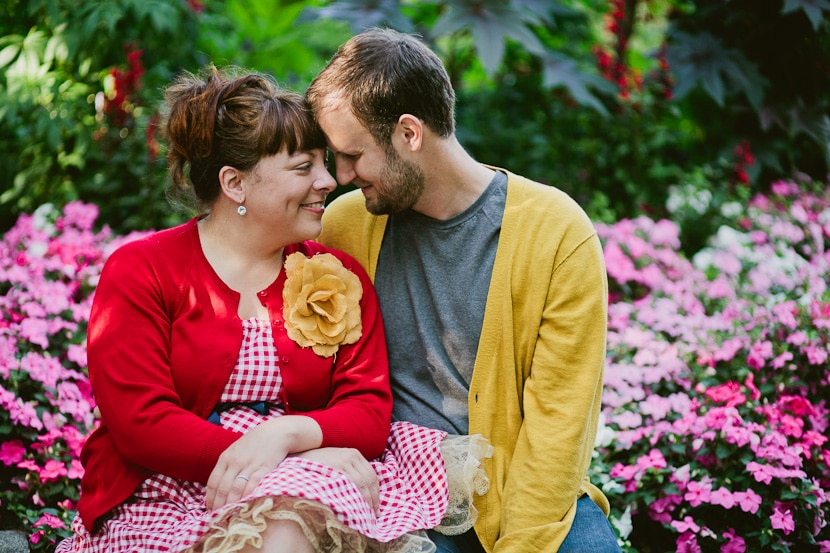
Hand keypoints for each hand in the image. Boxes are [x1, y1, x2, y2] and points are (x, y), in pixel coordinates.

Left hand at [206, 416, 321, 510]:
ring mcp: (249, 465)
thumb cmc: (255, 442)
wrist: (277, 432)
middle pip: (223, 488)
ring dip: (231, 505)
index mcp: (226, 457)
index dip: (210, 499)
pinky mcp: (264, 468)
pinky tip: (244, 506)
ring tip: (229, 516)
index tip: (210, 510)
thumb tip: (218, 486)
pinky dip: (247, 497)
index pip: (213, 482)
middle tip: (217, 518)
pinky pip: (253, 485)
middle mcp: (235, 462)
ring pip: (236, 489)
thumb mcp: (236, 449)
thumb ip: (227, 465)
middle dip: (219, 506)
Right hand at [293, 447, 379, 514]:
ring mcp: (344, 461)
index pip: (372, 475)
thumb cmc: (316, 462)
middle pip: (369, 480)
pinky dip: (355, 497)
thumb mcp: (335, 461)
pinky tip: (354, 508)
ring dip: (366, 501)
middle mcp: (352, 455)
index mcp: (354, 454)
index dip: (376, 493)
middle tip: (374, 515)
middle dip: (374, 499)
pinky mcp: (336, 467)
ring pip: (362, 484)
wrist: (297, 454)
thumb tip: (362, 492)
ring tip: (366, 515)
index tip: (376, 507)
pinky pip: (350, 485)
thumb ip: (348, 470)